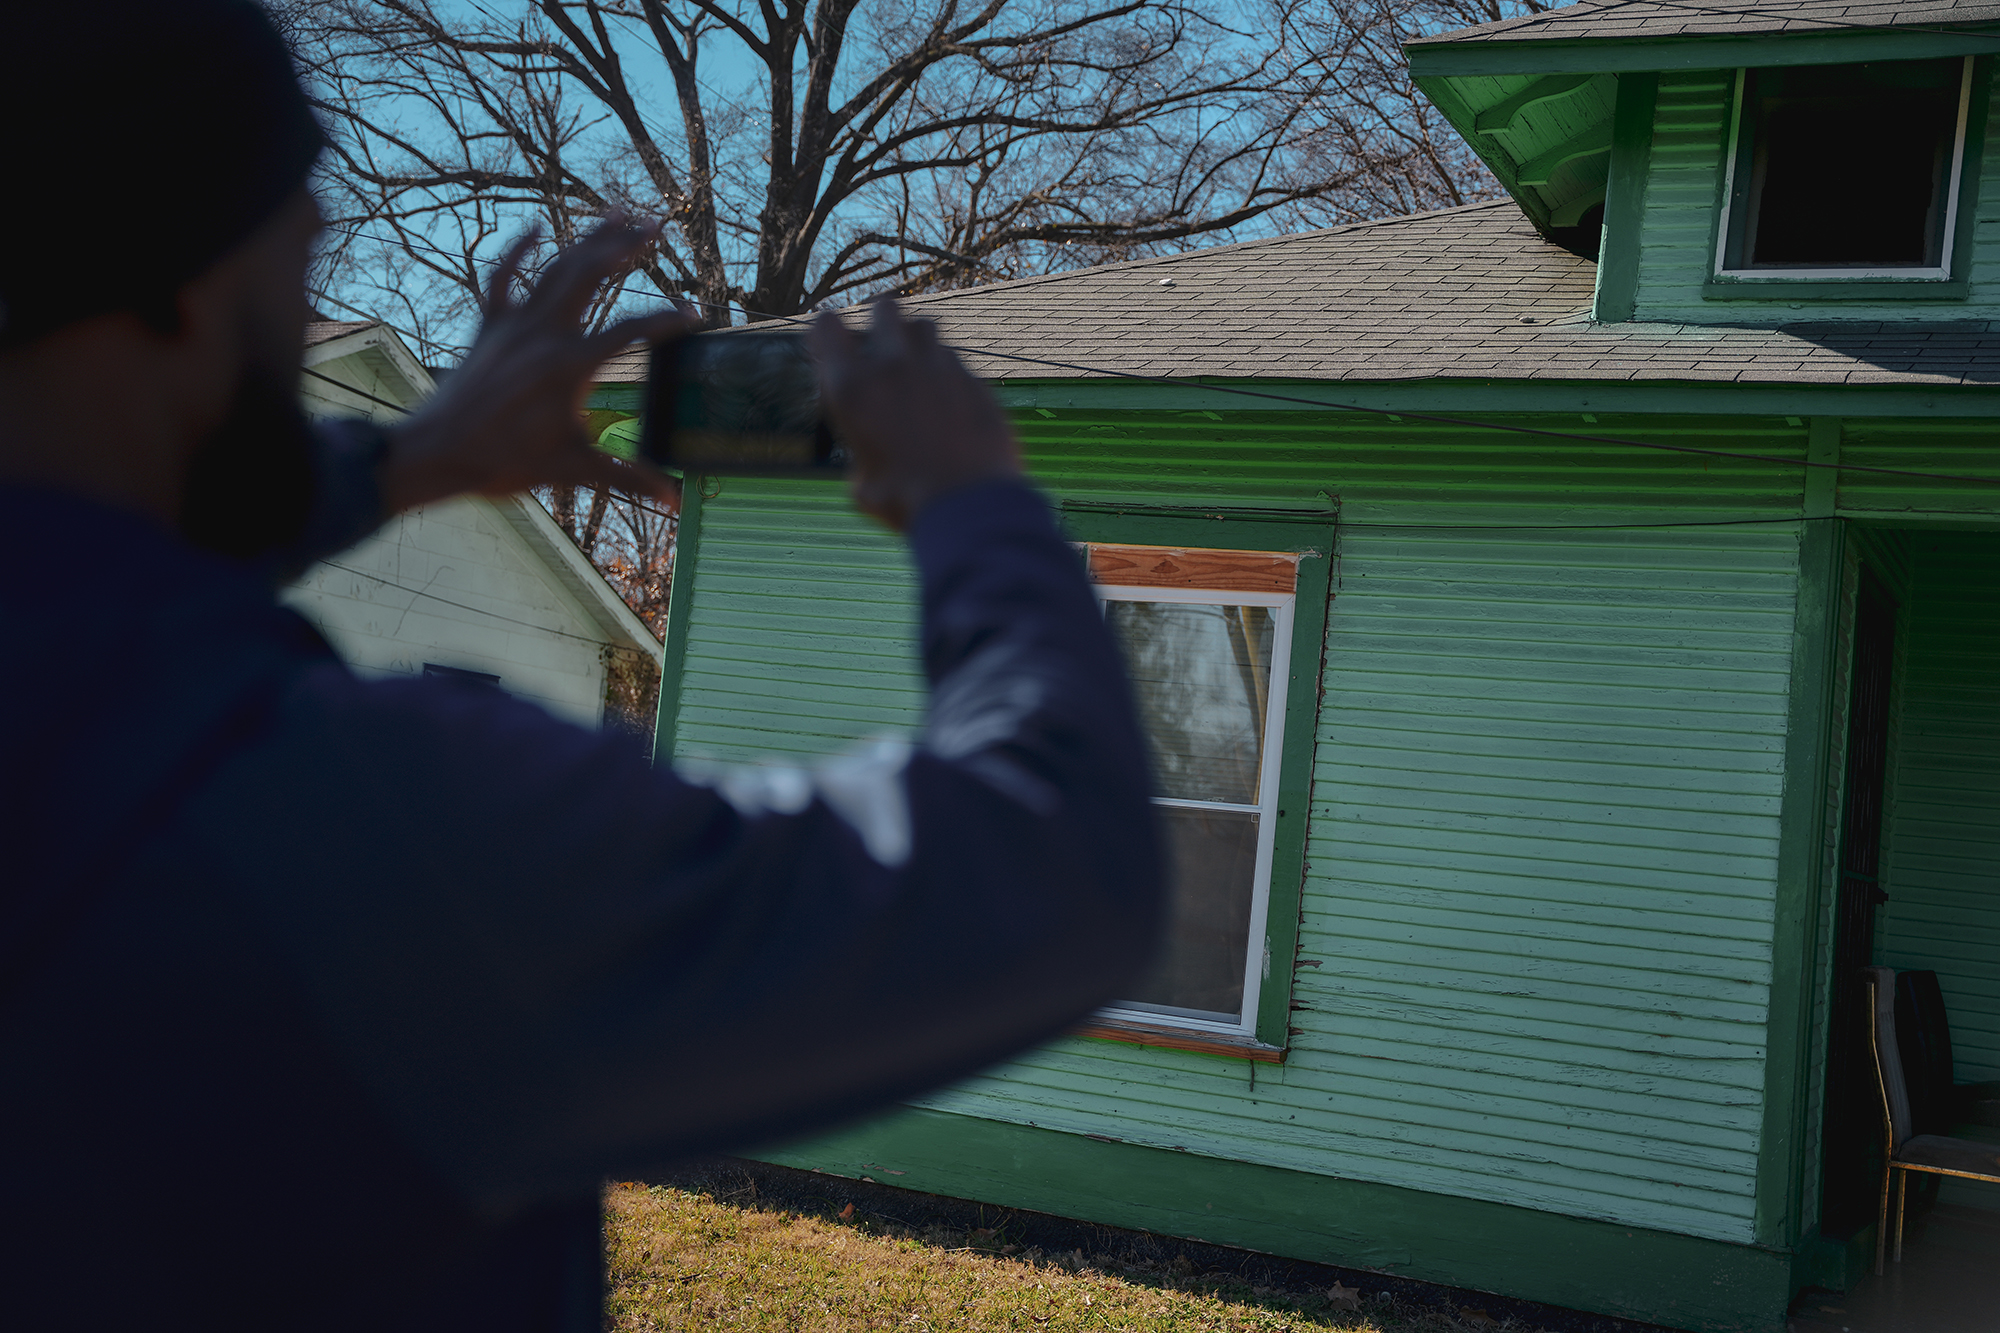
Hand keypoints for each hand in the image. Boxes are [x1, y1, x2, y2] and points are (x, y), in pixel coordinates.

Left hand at [379, 216, 692, 513]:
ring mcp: (513, 325)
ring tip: (615, 215)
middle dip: (627, 244)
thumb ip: (627, 477)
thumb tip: (673, 499)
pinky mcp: (489, 327)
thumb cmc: (503, 462)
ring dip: (586, 239)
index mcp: (572, 365)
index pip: (632, 330)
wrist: (438, 452)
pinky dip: (519, 251)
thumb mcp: (573, 469)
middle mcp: (544, 333)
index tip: (694, 315)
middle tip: (657, 224)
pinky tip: (536, 228)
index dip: (667, 320)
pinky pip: (502, 277)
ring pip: (555, 268)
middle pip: (592, 273)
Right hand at [810, 298, 1021, 531]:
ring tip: (915, 364)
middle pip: (885, 307)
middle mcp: (894, 367)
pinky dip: (947, 370)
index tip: (831, 345)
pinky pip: (957, 360)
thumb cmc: (907, 502)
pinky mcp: (975, 382)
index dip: (826, 331)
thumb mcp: (862, 484)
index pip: (827, 325)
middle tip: (880, 338)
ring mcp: (940, 369)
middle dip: (879, 317)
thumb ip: (861, 453)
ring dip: (916, 339)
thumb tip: (869, 456)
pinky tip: (948, 396)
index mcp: (853, 389)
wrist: (968, 506)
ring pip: (926, 326)